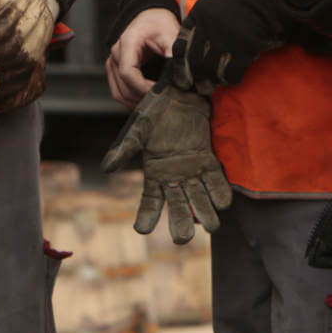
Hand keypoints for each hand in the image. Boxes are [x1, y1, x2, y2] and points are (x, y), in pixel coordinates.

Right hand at [99, 83, 232, 242]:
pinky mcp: (209, 161)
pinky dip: (220, 192)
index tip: (141, 230)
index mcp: (155, 174)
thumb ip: (125, 149)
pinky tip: (224, 202)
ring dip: (206, 213)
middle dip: (181, 224)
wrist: (179, 94)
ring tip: (212, 226)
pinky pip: (216, 181)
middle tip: (182, 238)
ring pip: (199, 199)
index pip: (150, 202)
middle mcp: (174, 178)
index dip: (146, 217)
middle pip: (177, 207)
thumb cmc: (155, 112)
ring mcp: (193, 171)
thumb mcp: (138, 129)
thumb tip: (107, 167)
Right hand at [106, 7, 179, 107]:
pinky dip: (132, 100)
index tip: (160, 93)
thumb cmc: (159, 24)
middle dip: (143, 97)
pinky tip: (147, 101)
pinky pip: (118, 92)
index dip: (143, 87)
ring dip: (136, 102)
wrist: (151, 17)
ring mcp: (112, 63)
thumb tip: (181, 77)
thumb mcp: (171, 35)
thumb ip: (174, 54)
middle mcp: (116, 54)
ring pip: (119, 93)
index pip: (127, 72)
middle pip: (123, 86)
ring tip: (157, 103)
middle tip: (164, 101)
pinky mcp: (115, 70)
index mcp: (127, 43)